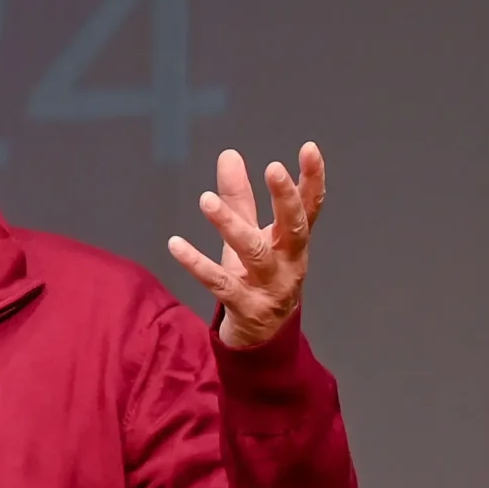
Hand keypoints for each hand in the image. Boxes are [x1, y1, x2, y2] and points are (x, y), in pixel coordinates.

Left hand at [168, 144, 325, 349]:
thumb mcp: (250, 237)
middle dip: (286, 198)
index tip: (309, 148)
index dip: (313, 178)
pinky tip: (175, 244)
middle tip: (273, 168)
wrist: (262, 339)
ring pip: (254, 253)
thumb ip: (240, 198)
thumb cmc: (256, 278)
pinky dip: (197, 264)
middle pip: (294, 228)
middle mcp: (289, 263)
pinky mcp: (246, 308)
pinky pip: (220, 284)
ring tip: (207, 199)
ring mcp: (270, 287)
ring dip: (231, 226)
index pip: (310, 207)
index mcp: (294, 243)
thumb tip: (229, 154)